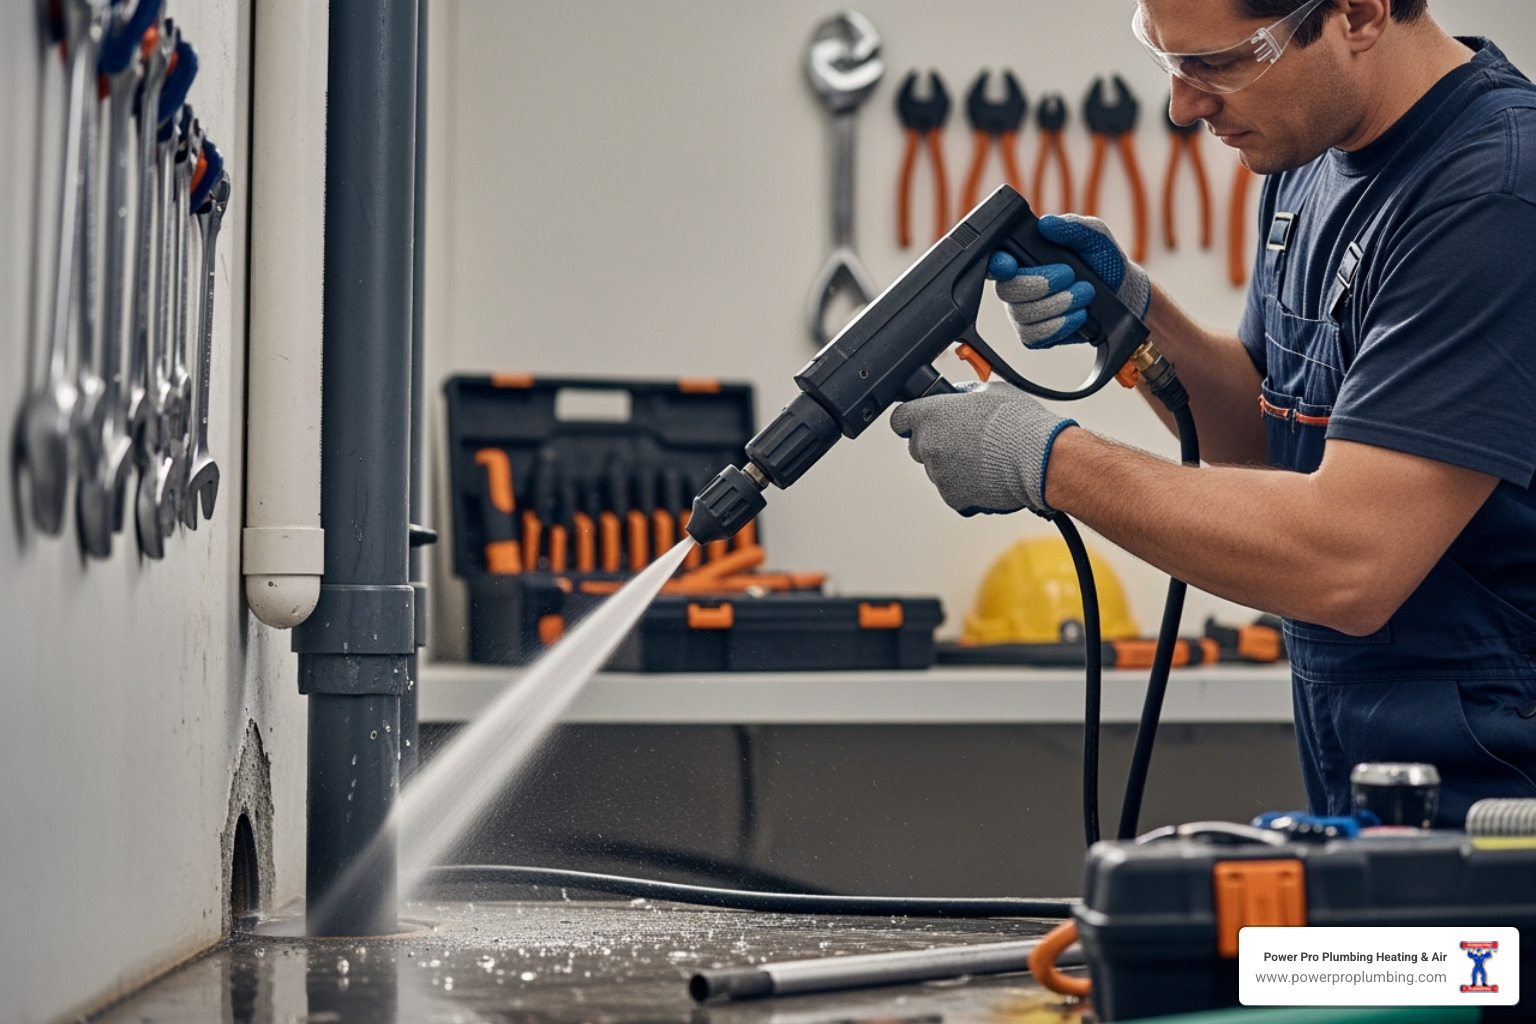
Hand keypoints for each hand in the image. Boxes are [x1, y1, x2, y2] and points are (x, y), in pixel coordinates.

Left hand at [889, 380, 1076, 516]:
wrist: (1039, 459)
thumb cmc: (1017, 423)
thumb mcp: (989, 391)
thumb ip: (963, 395)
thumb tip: (958, 397)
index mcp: (930, 416)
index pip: (900, 419)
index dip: (912, 419)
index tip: (921, 421)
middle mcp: (928, 446)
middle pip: (918, 446)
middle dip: (936, 442)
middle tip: (965, 439)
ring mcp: (938, 474)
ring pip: (937, 469)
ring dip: (953, 465)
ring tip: (985, 458)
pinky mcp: (953, 498)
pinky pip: (954, 491)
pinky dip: (967, 486)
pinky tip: (989, 475)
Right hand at [990, 213, 1150, 348]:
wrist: (1120, 292)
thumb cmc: (1101, 260)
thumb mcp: (1094, 236)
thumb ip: (1073, 226)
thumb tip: (1046, 223)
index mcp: (1024, 257)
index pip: (995, 261)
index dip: (997, 265)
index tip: (1011, 266)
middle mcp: (1018, 286)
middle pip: (1008, 291)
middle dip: (1042, 285)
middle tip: (1070, 276)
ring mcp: (1023, 313)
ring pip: (1023, 315)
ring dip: (1058, 305)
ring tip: (1085, 294)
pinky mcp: (1034, 336)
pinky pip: (1033, 336)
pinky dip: (1059, 326)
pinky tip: (1078, 316)